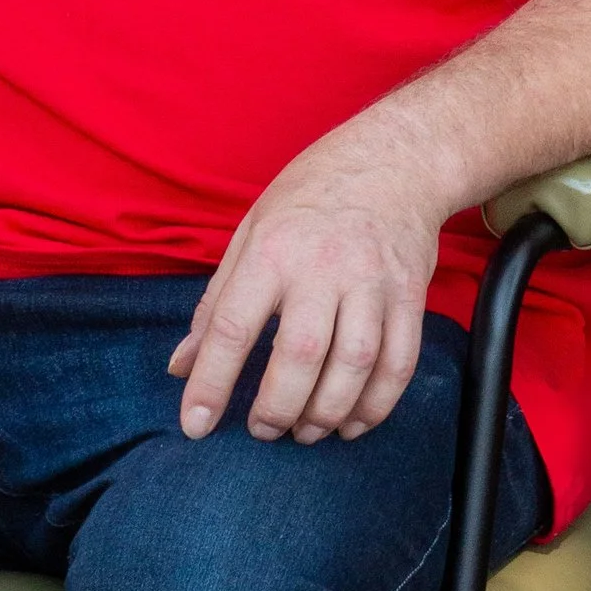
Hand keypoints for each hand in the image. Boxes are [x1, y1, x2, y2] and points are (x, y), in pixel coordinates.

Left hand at [166, 132, 444, 444]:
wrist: (395, 159)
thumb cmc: (311, 196)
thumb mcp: (251, 231)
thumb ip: (216, 304)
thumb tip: (180, 366)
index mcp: (272, 250)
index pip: (233, 327)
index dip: (210, 384)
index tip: (196, 425)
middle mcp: (323, 267)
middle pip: (300, 355)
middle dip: (277, 409)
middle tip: (262, 430)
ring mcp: (372, 282)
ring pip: (354, 365)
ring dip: (326, 413)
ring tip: (305, 431)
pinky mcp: (410, 295)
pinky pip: (399, 363)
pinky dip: (376, 405)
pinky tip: (352, 422)